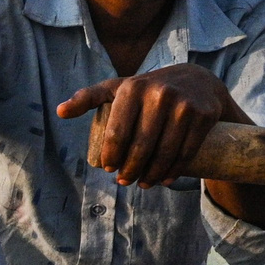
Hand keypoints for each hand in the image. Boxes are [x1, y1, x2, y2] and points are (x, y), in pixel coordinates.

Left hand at [60, 64, 243, 186]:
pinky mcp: (204, 114)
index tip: (110, 169)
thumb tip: (60, 112)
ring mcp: (184, 105)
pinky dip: (174, 170)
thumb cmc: (149, 89)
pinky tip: (166, 180)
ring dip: (152, 175)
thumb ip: (89, 96)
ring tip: (144, 184)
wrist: (196, 80)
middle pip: (141, 146)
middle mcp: (159, 94)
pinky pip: (187, 150)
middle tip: (126, 181)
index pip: (117, 132)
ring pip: (165, 152)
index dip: (112, 156)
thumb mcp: (119, 87)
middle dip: (131, 170)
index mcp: (133, 87)